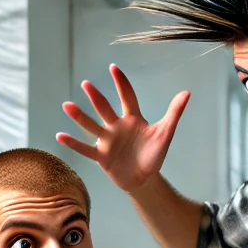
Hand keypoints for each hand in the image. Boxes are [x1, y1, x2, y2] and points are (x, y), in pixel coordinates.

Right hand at [57, 65, 189, 193]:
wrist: (145, 179)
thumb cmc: (154, 154)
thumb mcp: (166, 133)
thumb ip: (174, 113)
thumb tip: (187, 92)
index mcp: (133, 119)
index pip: (126, 96)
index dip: (121, 83)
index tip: (113, 68)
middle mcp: (117, 126)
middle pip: (105, 109)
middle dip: (96, 97)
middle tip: (86, 84)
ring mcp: (107, 141)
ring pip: (92, 125)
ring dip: (80, 116)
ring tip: (67, 105)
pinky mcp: (101, 156)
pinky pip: (85, 149)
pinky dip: (73, 143)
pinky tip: (60, 135)